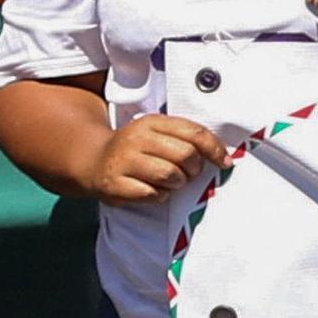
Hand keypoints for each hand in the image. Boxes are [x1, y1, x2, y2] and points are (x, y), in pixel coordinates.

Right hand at [77, 113, 221, 207]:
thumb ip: (186, 138)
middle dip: (195, 169)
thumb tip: (224, 157)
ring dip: (178, 183)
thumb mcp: (157, 133)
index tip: (225, 162)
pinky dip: (159, 196)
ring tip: (172, 182)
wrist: (92, 160)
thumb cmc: (137, 148)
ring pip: (170, 175)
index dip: (215, 149)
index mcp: (152, 122)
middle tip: (190, 173)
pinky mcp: (113, 184)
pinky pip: (151, 194)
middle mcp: (136, 139)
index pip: (194, 132)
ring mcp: (123, 161)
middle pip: (185, 155)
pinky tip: (154, 190)